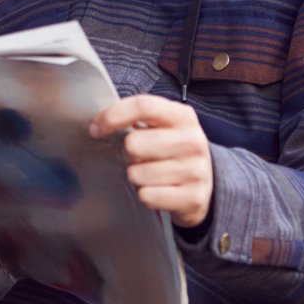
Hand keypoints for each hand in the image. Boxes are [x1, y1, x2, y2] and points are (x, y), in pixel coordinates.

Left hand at [91, 94, 213, 227]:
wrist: (207, 185)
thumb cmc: (173, 152)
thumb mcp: (164, 127)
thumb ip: (139, 118)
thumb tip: (99, 123)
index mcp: (182, 116)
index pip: (142, 106)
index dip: (113, 116)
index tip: (95, 130)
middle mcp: (192, 140)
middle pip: (133, 143)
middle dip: (127, 154)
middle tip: (138, 158)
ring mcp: (195, 170)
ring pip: (137, 174)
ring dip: (137, 177)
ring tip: (151, 175)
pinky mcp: (193, 197)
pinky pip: (147, 196)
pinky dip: (146, 195)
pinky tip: (158, 190)